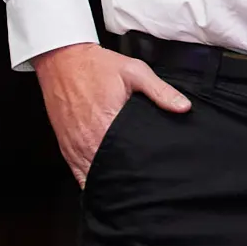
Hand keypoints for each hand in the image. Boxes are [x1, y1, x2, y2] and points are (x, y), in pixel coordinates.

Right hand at [33, 42, 190, 185]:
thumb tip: (183, 107)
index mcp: (107, 124)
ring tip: (127, 186)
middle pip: (109, 171)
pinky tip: (103, 182)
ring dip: (108, 180)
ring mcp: (74, 145)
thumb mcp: (135, 72)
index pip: (127, 158)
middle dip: (127, 177)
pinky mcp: (65, 146)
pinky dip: (89, 178)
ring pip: (92, 176)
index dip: (141, 168)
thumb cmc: (97, 66)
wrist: (62, 60)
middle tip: (144, 181)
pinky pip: (77, 171)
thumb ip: (160, 91)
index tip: (153, 172)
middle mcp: (87, 140)